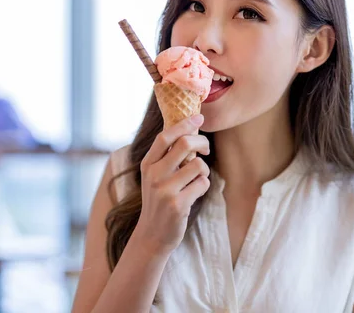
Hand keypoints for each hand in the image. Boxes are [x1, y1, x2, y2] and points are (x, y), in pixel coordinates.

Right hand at [132, 114, 210, 255]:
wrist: (152, 235)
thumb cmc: (159, 201)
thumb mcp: (154, 176)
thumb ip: (166, 157)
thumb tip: (187, 130)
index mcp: (147, 164)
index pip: (165, 136)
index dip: (184, 124)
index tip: (199, 118)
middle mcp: (154, 175)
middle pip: (185, 144)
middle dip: (202, 142)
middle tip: (205, 148)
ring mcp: (165, 190)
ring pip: (198, 165)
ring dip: (204, 170)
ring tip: (197, 178)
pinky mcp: (177, 204)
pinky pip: (202, 183)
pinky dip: (203, 186)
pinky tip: (194, 193)